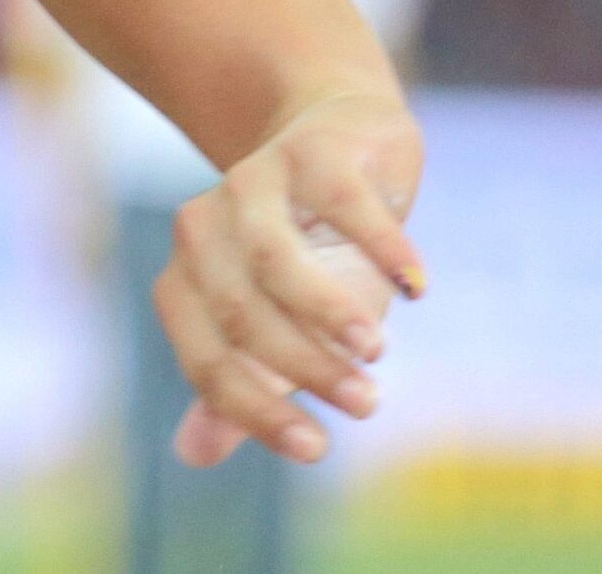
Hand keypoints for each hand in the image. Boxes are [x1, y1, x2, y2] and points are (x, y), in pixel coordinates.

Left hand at [154, 89, 425, 467]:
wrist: (338, 145)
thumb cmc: (311, 252)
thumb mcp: (275, 324)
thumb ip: (236, 384)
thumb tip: (192, 456)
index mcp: (186, 279)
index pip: (206, 359)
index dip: (256, 410)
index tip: (318, 450)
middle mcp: (202, 227)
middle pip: (238, 312)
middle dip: (302, 366)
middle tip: (365, 404)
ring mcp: (252, 181)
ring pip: (273, 256)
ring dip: (327, 311)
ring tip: (375, 352)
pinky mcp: (311, 150)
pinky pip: (342, 201)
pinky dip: (380, 246)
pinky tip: (415, 284)